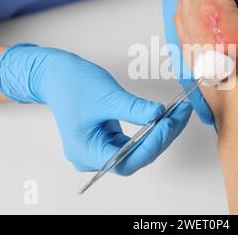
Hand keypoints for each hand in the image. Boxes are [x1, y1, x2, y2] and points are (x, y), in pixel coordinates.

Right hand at [0, 44, 192, 174]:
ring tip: (179, 113)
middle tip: (181, 115)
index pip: (125, 161)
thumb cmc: (73, 84)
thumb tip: (160, 115)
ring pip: (138, 149)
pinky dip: (151, 129)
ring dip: (160, 133)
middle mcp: (92, 156)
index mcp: (85, 151)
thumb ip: (134, 109)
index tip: (169, 124)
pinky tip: (166, 116)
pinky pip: (135, 140)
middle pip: (135, 157)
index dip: (151, 146)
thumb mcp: (107, 96)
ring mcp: (101, 148)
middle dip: (161, 137)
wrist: (56, 74)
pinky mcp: (108, 138)